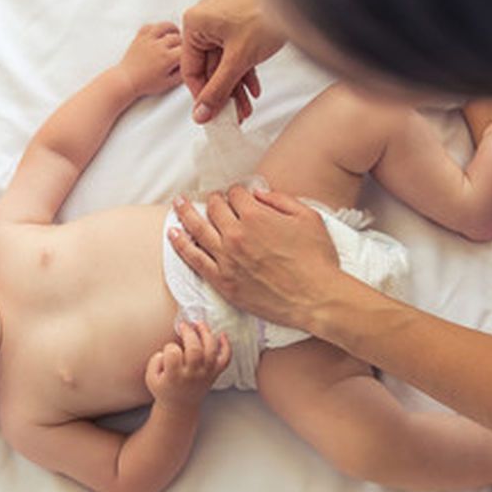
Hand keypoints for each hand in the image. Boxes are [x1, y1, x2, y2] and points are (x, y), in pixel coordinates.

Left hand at [117, 22, 183, 96]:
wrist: (127, 80)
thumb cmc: (145, 83)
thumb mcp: (168, 83)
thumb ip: (181, 74)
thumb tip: (189, 66)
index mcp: (167, 58)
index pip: (185, 50)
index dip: (190, 53)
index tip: (190, 56)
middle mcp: (159, 46)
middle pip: (178, 37)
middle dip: (183, 43)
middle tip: (183, 48)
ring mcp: (149, 39)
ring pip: (165, 26)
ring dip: (173, 30)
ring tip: (175, 34)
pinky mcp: (140, 37)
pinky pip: (150, 26)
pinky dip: (157, 27)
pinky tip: (160, 32)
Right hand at [146, 322, 230, 409]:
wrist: (180, 406)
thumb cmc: (165, 389)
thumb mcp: (150, 378)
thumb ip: (154, 362)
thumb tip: (165, 351)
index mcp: (175, 376)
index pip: (173, 353)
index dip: (170, 347)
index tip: (168, 349)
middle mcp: (192, 374)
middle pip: (195, 349)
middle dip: (189, 333)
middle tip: (183, 325)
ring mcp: (206, 373)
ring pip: (211, 350)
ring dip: (206, 333)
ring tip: (199, 324)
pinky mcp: (214, 373)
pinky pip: (225, 359)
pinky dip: (226, 346)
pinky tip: (222, 335)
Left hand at [168, 185, 340, 329]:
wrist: (316, 299)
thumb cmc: (317, 259)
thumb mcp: (308, 217)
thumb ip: (281, 200)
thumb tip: (259, 194)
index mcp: (256, 216)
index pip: (236, 194)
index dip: (237, 192)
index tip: (239, 195)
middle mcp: (236, 234)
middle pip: (214, 208)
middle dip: (213, 200)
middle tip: (210, 199)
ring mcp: (226, 259)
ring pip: (198, 229)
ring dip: (185, 213)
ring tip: (177, 204)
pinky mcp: (222, 281)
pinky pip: (194, 259)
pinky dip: (181, 245)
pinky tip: (173, 234)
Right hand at [181, 0, 284, 122]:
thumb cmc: (264, 15)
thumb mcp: (237, 60)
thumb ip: (218, 89)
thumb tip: (201, 113)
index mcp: (194, 23)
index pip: (190, 68)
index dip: (201, 95)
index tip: (209, 114)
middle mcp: (205, 21)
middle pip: (209, 68)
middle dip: (223, 93)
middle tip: (231, 115)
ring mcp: (223, 23)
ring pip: (224, 64)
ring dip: (235, 87)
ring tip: (246, 108)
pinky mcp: (239, 25)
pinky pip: (235, 54)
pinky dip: (244, 72)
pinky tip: (254, 90)